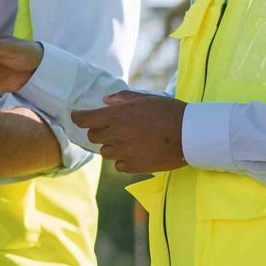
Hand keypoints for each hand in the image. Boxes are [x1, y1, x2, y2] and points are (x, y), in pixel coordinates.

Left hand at [71, 91, 186, 173]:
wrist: (190, 135)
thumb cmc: (169, 112)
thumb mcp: (146, 99)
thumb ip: (122, 99)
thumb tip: (105, 102)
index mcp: (117, 116)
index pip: (85, 119)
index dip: (77, 117)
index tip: (76, 117)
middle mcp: (116, 135)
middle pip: (93, 137)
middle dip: (98, 131)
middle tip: (111, 127)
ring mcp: (124, 153)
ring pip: (105, 152)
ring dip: (111, 146)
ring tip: (128, 140)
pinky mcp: (133, 167)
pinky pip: (118, 165)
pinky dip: (122, 159)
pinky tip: (135, 152)